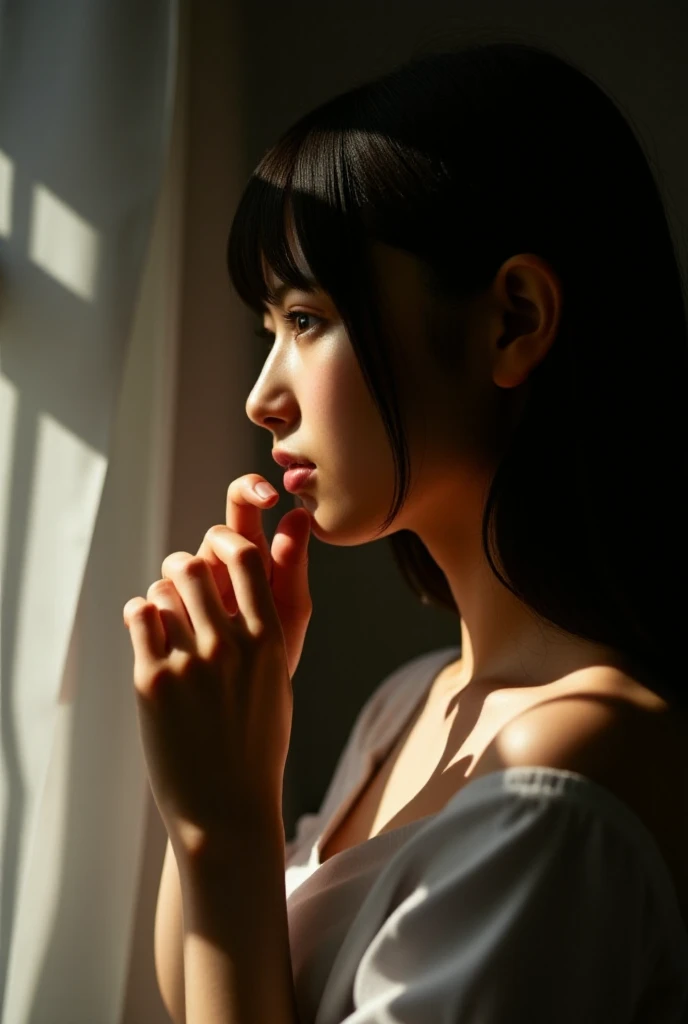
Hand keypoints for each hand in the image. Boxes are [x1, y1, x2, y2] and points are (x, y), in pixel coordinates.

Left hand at [122, 475, 311, 855]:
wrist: (226, 809)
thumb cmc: (257, 747)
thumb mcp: (277, 684)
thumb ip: (265, 634)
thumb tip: (252, 591)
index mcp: (268, 641)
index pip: (248, 559)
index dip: (229, 544)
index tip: (218, 551)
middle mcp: (230, 646)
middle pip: (196, 565)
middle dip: (183, 565)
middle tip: (179, 578)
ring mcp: (190, 663)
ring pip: (163, 589)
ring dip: (161, 591)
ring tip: (163, 611)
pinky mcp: (153, 681)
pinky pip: (139, 617)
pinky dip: (139, 613)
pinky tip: (145, 627)